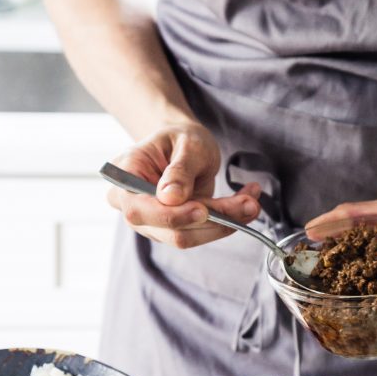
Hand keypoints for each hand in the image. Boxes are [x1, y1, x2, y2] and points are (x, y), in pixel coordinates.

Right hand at [106, 121, 260, 247]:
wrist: (183, 146)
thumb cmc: (181, 138)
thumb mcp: (187, 143)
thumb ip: (180, 169)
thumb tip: (170, 198)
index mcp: (125, 176)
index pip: (139, 209)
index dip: (171, 215)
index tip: (203, 210)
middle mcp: (133, 206)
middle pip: (168, 229)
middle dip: (212, 220)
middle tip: (248, 204)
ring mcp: (152, 223)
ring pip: (188, 236)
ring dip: (225, 223)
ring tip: (251, 202)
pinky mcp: (174, 230)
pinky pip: (200, 234)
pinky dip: (226, 222)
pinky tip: (244, 205)